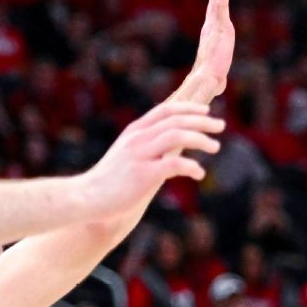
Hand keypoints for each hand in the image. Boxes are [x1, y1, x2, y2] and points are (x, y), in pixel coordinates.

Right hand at [81, 101, 223, 215]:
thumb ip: (145, 145)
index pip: (166, 110)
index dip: (189, 108)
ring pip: (177, 135)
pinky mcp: (143, 175)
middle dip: (202, 120)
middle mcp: (138, 138)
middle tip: (221, 125)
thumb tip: (169, 145)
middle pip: (176, 120)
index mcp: (135, 131)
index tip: (206, 111)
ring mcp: (140, 155)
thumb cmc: (108, 181)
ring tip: (215, 147)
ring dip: (200, 138)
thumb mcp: (126, 154)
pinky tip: (199, 173)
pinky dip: (191, 166)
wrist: (86, 197)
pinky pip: (174, 164)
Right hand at [183, 0, 235, 102]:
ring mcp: (215, 23)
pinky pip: (220, 3)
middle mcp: (211, 25)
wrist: (206, 79)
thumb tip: (219, 86)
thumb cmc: (210, 80)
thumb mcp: (218, 74)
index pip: (216, 10)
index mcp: (212, 33)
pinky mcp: (220, 24)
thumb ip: (219, 76)